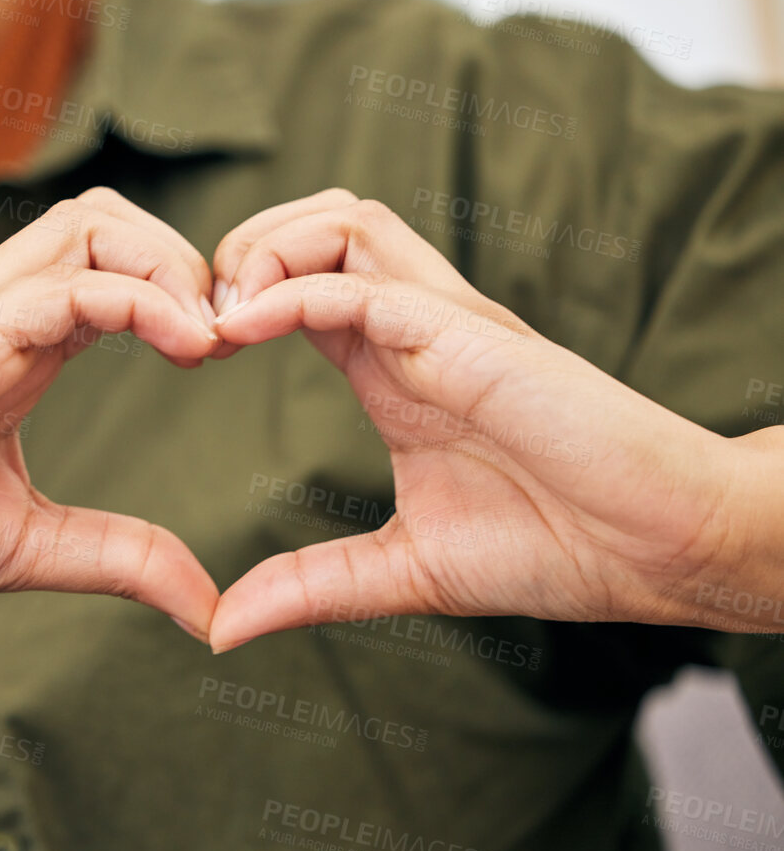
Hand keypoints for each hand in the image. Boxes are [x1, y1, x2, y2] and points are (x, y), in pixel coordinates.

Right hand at [0, 187, 222, 631]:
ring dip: (173, 264)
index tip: (231, 357)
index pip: (117, 270)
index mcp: (16, 351)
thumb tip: (207, 607)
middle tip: (233, 338)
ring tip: (211, 339)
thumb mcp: (27, 547)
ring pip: (96, 220)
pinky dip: (145, 298)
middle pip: (112, 219)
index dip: (188, 296)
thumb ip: (120, 558)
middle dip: (189, 260)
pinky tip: (189, 349)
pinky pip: (72, 282)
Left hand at [204, 189, 750, 650]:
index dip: (232, 299)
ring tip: (220, 317)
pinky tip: (245, 327)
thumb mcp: (405, 571)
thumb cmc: (560, 546)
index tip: (185, 354)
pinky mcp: (473, 339)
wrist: (665, 549)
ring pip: (343, 222)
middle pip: (314, 224)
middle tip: (192, 323)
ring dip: (265, 251)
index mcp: (393, 366)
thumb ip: (312, 587)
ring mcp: (446, 325)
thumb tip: (222, 628)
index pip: (298, 283)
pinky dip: (295, 292)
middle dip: (237, 249)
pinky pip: (368, 285)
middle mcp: (417, 328)